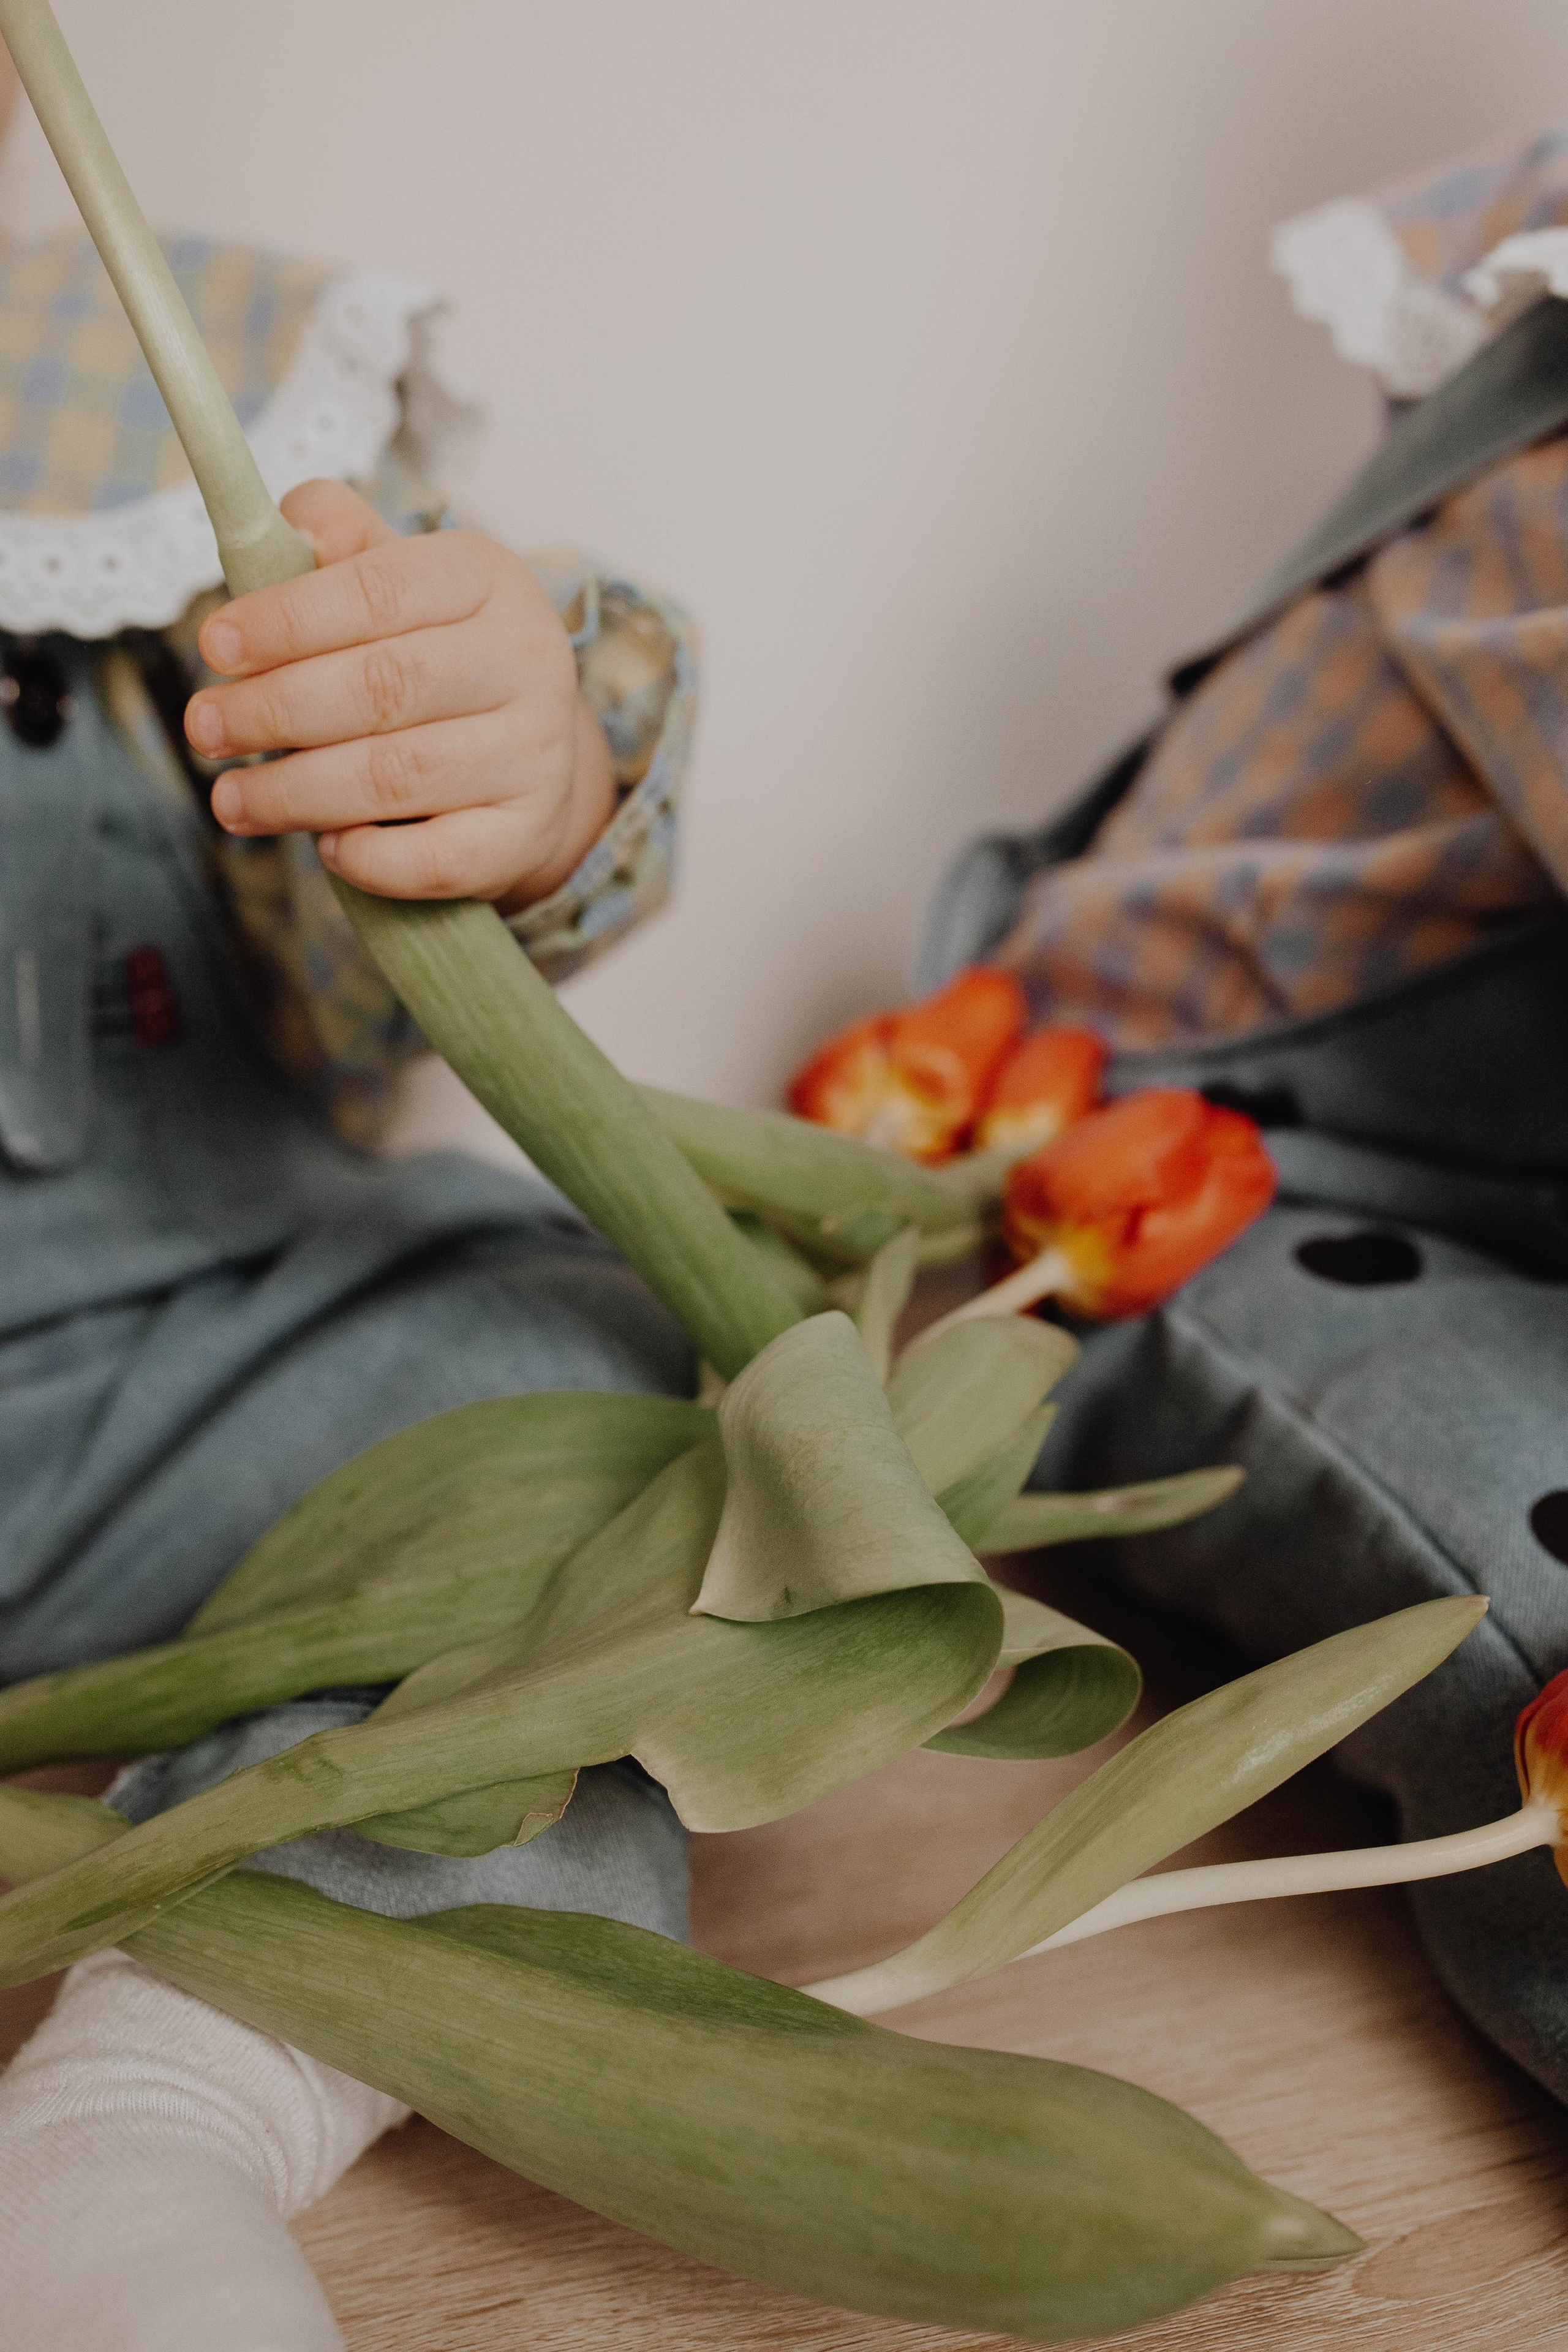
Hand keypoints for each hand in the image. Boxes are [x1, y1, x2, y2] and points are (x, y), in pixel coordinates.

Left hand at [186, 479, 615, 911]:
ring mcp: (534, 752)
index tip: (214, 647)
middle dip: (275, 710)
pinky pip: (437, 859)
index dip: (287, 619)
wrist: (529, 754)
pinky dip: (370, 858)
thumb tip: (288, 527)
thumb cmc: (431, 655)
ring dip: (297, 792)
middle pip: (384, 685)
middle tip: (204, 729)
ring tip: (231, 800)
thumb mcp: (395, 579)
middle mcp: (526, 659)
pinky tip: (327, 846)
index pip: (378, 590)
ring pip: (400, 776)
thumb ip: (337, 545)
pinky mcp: (526, 833)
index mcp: (485, 578)